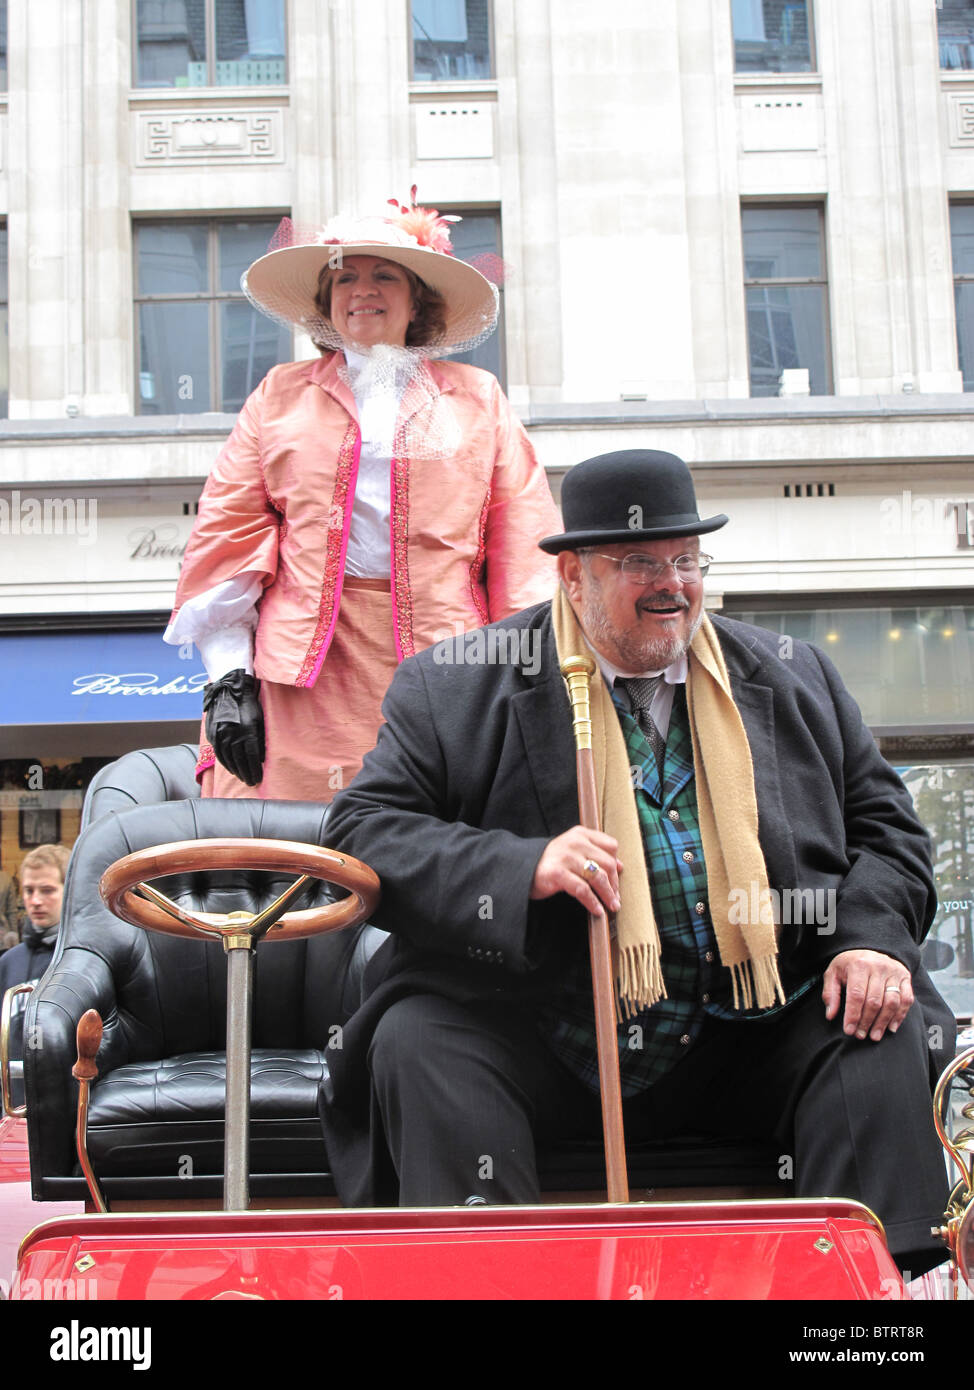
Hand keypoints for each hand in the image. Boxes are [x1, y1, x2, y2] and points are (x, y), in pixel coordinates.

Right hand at [203, 670, 265, 786]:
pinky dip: (225, 763)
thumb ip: (260, 739)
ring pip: (228, 759)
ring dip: (236, 770)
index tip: (258, 779)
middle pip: (240, 760)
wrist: (228, 689)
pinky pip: (218, 753)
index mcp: (247, 731)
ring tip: (242, 777)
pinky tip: (231, 768)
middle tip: (251, 782)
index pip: (252, 757)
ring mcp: (220, 734)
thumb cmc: (248, 704)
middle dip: (246, 773)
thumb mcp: (259, 720)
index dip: (255, 770)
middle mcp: (232, 734)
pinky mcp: (212, 733)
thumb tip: (261, 759)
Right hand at [530, 826, 621, 918]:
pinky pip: (583, 890)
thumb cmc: (551, 862)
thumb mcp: (573, 851)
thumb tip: (619, 865)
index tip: (617, 878)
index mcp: (580, 834)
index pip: (610, 846)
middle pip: (607, 863)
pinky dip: (593, 902)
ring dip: (608, 895)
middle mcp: (575, 842)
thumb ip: (594, 853)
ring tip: (612, 906)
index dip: (616, 864)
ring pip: (598, 877)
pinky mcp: (558, 873)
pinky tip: (597, 911)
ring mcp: (566, 857)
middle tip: (616, 899)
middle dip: (614, 884)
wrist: (521, 868)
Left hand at [823, 949, 913, 1041]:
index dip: (853, 1015)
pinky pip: (906, 1000)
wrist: (869, 949)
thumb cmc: (849, 965)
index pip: (857, 995)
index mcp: (859, 965)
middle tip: (860, 1035)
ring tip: (874, 1035)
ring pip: (891, 1002)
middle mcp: (879, 967)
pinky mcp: (905, 977)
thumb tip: (831, 1015)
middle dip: (867, 1021)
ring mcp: (894, 972)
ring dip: (883, 1022)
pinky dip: (900, 1016)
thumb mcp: (833, 973)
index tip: (849, 1030)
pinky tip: (891, 1027)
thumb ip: (830, 993)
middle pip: (874, 1001)